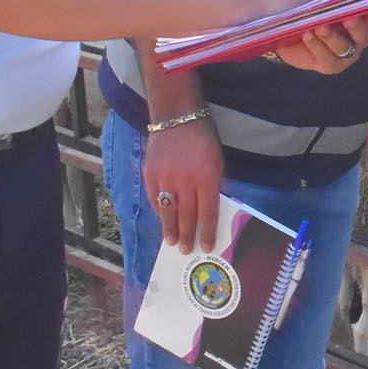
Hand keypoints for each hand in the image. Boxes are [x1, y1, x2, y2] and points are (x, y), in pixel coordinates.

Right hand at [142, 116, 224, 253]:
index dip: (207, 232)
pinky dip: (159, 210)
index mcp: (207, 178)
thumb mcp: (217, 162)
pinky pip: (155, 198)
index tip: (207, 246)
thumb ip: (213, 185)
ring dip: (170, 229)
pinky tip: (163, 219)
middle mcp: (185, 181)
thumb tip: (211, 210)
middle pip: (187, 216)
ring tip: (172, 242)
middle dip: (188, 236)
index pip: (208, 212)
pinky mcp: (150, 173)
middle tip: (187, 251)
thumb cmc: (203, 139)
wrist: (177, 117)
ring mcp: (165, 178)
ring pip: (168, 211)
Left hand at [271, 3, 367, 73]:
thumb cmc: (313, 4)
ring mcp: (348, 51)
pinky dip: (317, 44)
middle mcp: (361, 34)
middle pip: (365, 32)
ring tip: (319, 27)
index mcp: (367, 14)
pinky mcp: (331, 64)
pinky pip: (327, 57)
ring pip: (345, 46)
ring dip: (332, 36)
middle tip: (348, 18)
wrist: (287, 26)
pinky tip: (307, 34)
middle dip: (357, 25)